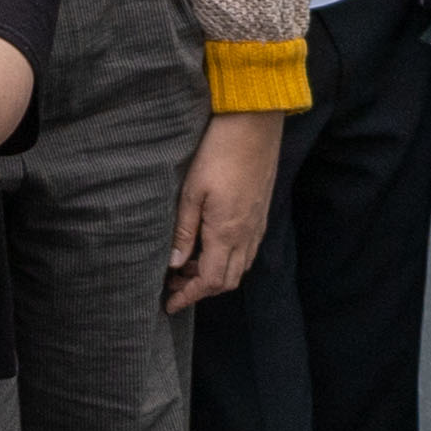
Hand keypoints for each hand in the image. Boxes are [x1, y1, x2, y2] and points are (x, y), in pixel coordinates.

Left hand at [166, 108, 283, 310]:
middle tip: (173, 285)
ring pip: (239, 267)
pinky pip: (247, 251)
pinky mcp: (261, 214)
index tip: (169, 304)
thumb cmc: (218, 153)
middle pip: (227, 281)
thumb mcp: (191, 191)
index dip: (189, 296)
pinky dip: (228, 260)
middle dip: (200, 290)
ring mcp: (257, 225)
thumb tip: (174, 263)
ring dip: (214, 275)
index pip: (209, 281)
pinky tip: (208, 247)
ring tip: (185, 266)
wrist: (254, 126)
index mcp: (227, 232)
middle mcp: (247, 234)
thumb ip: (184, 231)